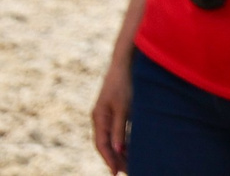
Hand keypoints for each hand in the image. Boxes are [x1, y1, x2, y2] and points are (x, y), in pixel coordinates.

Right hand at [91, 56, 130, 173]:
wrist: (124, 65)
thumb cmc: (124, 86)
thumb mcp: (124, 109)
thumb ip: (120, 129)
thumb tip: (118, 150)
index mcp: (99, 117)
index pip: (101, 144)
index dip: (109, 159)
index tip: (116, 173)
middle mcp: (99, 117)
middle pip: (104, 144)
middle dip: (114, 159)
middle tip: (127, 172)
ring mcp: (105, 115)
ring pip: (109, 139)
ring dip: (118, 153)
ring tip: (130, 165)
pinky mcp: (112, 112)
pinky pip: (114, 133)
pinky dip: (121, 143)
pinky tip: (129, 149)